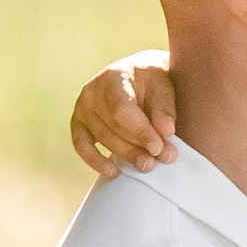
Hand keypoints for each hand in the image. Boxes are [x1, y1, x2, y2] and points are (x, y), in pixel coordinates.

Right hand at [72, 55, 177, 177]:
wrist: (138, 74)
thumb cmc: (152, 81)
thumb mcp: (163, 87)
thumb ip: (164, 109)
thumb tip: (167, 132)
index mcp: (112, 78)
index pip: (122, 110)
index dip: (140, 132)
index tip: (159, 148)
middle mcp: (91, 93)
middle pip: (113, 127)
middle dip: (139, 146)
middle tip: (163, 159)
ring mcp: (82, 109)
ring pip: (104, 139)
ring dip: (127, 155)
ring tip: (148, 165)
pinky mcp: (79, 124)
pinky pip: (82, 146)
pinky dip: (95, 161)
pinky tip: (113, 172)